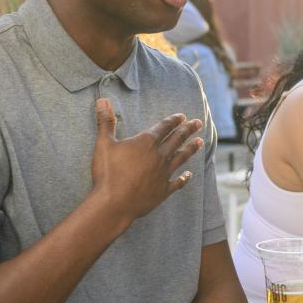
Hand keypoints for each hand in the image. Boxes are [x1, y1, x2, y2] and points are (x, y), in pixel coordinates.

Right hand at [88, 98, 203, 222]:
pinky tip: (189, 175)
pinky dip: (184, 178)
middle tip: (198, 123)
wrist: (114, 203)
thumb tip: (102, 100)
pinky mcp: (163, 190)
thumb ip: (105, 121)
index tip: (182, 116)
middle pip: (177, 139)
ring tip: (201, 142)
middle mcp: (159, 156)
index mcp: (146, 143)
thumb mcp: (103, 144)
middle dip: (188, 130)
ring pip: (181, 157)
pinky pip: (177, 182)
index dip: (173, 121)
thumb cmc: (108, 173)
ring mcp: (163, 173)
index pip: (164, 127)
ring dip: (191, 149)